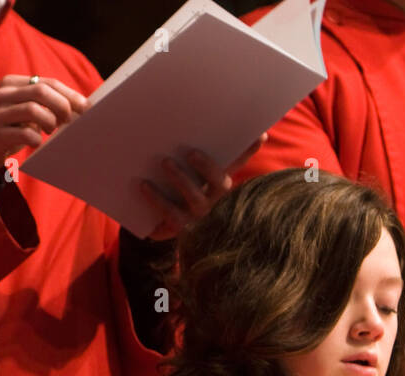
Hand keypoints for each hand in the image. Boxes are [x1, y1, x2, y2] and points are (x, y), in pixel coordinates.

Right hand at [0, 74, 88, 175]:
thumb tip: (77, 107)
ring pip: (33, 109)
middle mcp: (2, 94)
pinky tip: (37, 144)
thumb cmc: (5, 131)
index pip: (46, 82)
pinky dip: (36, 139)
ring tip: (52, 132)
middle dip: (63, 105)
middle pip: (41, 91)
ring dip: (50, 122)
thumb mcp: (21, 112)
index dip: (69, 94)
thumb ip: (42, 105)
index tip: (86, 107)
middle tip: (71, 121)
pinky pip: (22, 133)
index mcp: (11, 84)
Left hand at [139, 135, 265, 240]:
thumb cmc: (179, 188)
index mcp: (221, 180)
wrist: (165, 224)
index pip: (238, 162)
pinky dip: (156, 198)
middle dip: (207, 166)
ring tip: (165, 162)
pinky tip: (143, 184)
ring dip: (181, 179)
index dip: (250, 150)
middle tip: (191, 152)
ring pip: (195, 198)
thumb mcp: (188, 170)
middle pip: (219, 182)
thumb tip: (187, 119)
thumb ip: (191, 152)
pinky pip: (170, 213)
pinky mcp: (181, 226)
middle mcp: (216, 198)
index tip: (260, 134)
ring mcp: (200, 214)